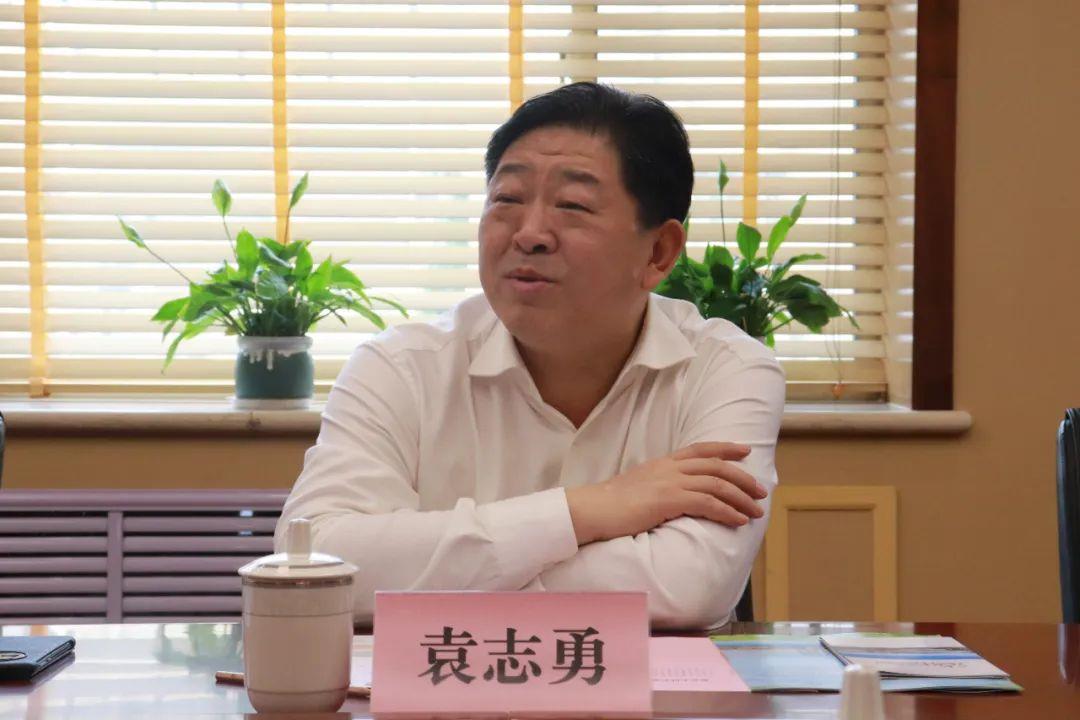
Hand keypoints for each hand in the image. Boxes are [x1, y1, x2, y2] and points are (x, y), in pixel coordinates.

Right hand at [564, 442, 768, 545]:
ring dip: (741, 498)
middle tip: (761, 490)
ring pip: (717, 485)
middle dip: (743, 478)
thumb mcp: (638, 487)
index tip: (745, 450)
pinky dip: (727, 511)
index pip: (701, 449)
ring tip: (756, 511)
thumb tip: (672, 496)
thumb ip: (658, 486)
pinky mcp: (669, 500)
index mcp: (663, 462)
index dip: (726, 448)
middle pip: (716, 466)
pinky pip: (708, 503)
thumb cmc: (610, 505)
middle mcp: (669, 468)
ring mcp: (670, 482)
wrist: (592, 509)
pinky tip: (738, 520)